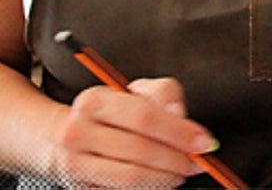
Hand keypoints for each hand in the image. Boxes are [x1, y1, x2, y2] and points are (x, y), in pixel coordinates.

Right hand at [49, 77, 216, 189]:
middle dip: (177, 158)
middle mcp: (77, 133)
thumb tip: (178, 112)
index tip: (204, 141)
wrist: (66, 136)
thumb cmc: (111, 113)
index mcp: (93, 101)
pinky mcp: (81, 188)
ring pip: (131, 177)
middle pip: (139, 150)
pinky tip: (160, 179)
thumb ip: (163, 93)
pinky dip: (149, 187)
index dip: (179, 131)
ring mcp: (74, 165)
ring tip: (180, 171)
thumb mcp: (136, 91)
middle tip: (197, 161)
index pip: (144, 116)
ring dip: (165, 177)